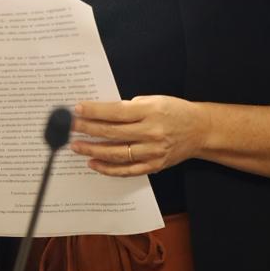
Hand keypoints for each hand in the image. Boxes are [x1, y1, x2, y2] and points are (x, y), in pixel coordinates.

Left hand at [68, 95, 207, 175]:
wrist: (200, 130)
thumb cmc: (175, 111)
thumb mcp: (154, 100)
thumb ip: (130, 107)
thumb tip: (101, 113)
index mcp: (150, 112)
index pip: (115, 112)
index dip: (94, 111)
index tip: (77, 109)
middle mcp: (151, 132)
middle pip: (112, 132)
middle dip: (87, 129)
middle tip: (69, 127)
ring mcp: (153, 151)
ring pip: (116, 153)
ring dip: (93, 150)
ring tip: (76, 147)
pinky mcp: (154, 165)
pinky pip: (127, 170)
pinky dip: (108, 169)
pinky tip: (94, 164)